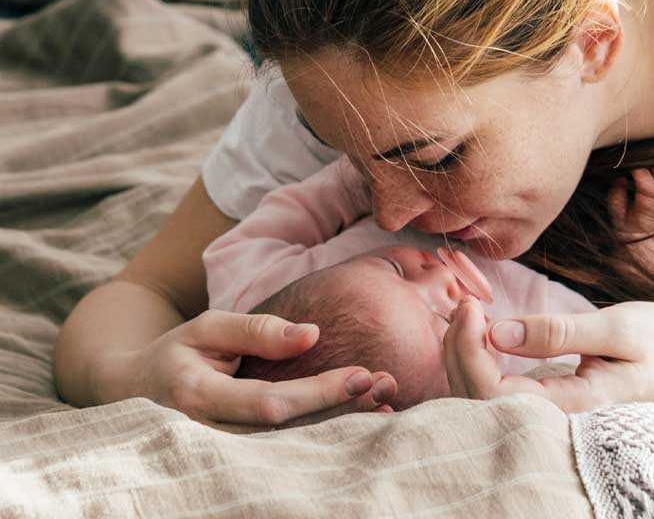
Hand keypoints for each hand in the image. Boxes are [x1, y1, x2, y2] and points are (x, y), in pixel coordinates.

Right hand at [111, 309, 396, 432]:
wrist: (130, 391)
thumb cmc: (175, 351)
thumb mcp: (208, 326)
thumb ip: (258, 330)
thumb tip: (312, 334)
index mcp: (198, 397)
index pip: (269, 403)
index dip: (318, 393)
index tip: (361, 374)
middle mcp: (207, 436)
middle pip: (285, 434)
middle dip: (340, 412)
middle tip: (388, 389)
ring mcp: (217, 456)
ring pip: (286, 449)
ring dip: (338, 427)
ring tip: (384, 404)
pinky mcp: (231, 462)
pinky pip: (280, 452)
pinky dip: (319, 435)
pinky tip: (355, 421)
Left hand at [444, 298, 653, 412]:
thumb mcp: (619, 327)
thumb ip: (560, 333)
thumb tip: (499, 332)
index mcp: (576, 406)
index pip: (494, 395)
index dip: (470, 352)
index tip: (472, 305)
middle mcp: (559, 421)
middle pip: (479, 402)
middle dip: (459, 349)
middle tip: (464, 301)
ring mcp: (553, 417)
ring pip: (484, 400)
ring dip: (465, 354)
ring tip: (469, 311)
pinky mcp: (550, 404)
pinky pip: (500, 392)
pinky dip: (480, 359)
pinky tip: (482, 330)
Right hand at [608, 167, 653, 281]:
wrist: (651, 277)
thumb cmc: (630, 251)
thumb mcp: (617, 224)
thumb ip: (617, 198)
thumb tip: (621, 180)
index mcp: (646, 210)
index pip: (646, 182)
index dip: (639, 172)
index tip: (630, 169)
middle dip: (648, 172)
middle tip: (638, 170)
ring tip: (650, 175)